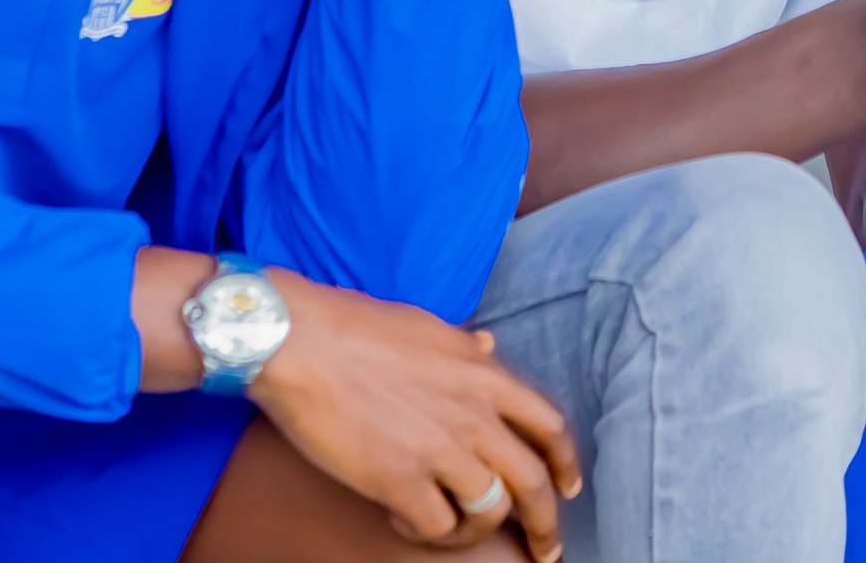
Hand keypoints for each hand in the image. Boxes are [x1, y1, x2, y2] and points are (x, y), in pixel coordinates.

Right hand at [255, 271, 580, 558]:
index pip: (549, 427)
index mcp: (483, 375)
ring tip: (454, 530)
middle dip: (545, 523)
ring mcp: (439, 449)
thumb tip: (487, 346)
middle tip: (544, 548)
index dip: (565, 464)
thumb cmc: (354, 326)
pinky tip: (405, 521)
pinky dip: (428, 533)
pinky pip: (438, 527)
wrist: (298, 340)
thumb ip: (464, 345)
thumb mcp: (426, 326)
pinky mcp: (399, 479)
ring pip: (490, 512)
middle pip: (533, 483)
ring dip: (477, 532)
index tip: (567, 488)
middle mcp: (473, 415)